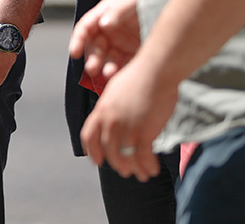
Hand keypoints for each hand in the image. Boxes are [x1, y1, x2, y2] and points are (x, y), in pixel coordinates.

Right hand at [68, 0, 142, 87]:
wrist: (171, 4)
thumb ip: (117, 10)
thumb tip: (104, 24)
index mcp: (105, 14)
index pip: (85, 27)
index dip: (78, 39)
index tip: (75, 52)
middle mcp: (111, 30)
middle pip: (94, 47)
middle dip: (92, 58)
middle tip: (92, 68)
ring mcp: (122, 43)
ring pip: (107, 59)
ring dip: (104, 67)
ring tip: (108, 73)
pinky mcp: (134, 54)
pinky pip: (123, 66)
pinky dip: (120, 73)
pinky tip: (121, 76)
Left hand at [78, 49, 178, 180]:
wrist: (156, 70)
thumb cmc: (139, 76)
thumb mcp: (115, 90)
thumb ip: (110, 107)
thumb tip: (110, 118)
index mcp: (101, 109)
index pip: (89, 136)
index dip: (92, 151)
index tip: (97, 161)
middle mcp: (111, 120)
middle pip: (108, 150)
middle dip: (117, 164)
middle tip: (125, 171)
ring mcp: (127, 127)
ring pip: (125, 157)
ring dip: (133, 169)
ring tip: (141, 175)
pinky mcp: (144, 131)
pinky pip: (143, 156)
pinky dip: (148, 166)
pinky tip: (153, 170)